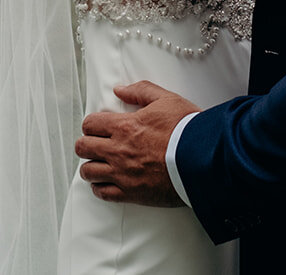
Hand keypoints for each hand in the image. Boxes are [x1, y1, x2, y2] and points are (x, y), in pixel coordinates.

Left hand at [74, 81, 198, 206]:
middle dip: (86, 144)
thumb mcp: (166, 99)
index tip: (98, 127)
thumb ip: (140, 91)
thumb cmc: (186, 129)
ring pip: (88, 172)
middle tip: (95, 145)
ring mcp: (122, 174)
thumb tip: (120, 90)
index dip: (91, 125)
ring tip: (100, 164)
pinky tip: (107, 183)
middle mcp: (118, 150)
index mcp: (124, 126)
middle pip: (83, 148)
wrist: (202, 159)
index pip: (89, 124)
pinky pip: (102, 193)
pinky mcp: (131, 193)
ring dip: (91, 167)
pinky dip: (100, 188)